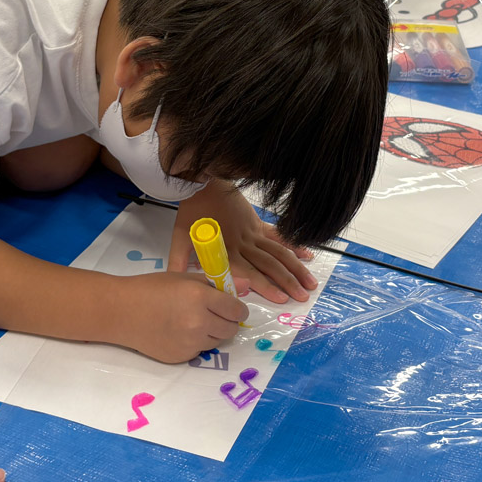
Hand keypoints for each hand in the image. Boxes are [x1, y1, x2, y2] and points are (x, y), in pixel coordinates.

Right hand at [120, 271, 247, 362]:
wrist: (122, 312)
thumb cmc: (152, 288)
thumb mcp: (185, 278)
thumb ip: (217, 284)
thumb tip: (247, 285)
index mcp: (201, 298)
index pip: (236, 310)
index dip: (237, 308)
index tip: (232, 306)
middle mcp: (199, 322)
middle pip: (231, 328)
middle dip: (227, 321)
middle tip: (214, 313)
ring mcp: (190, 343)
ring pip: (218, 341)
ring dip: (213, 332)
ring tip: (194, 321)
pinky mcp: (182, 357)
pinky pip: (200, 350)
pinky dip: (197, 342)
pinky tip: (180, 332)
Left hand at [169, 180, 315, 303]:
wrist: (201, 182)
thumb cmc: (191, 212)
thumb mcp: (180, 238)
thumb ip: (178, 261)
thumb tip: (171, 280)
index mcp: (226, 251)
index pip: (249, 273)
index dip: (265, 286)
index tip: (281, 299)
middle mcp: (243, 244)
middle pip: (269, 265)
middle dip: (286, 282)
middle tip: (302, 297)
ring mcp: (253, 233)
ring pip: (278, 253)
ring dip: (295, 268)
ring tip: (309, 283)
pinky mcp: (257, 223)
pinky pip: (278, 236)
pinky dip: (293, 245)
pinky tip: (308, 255)